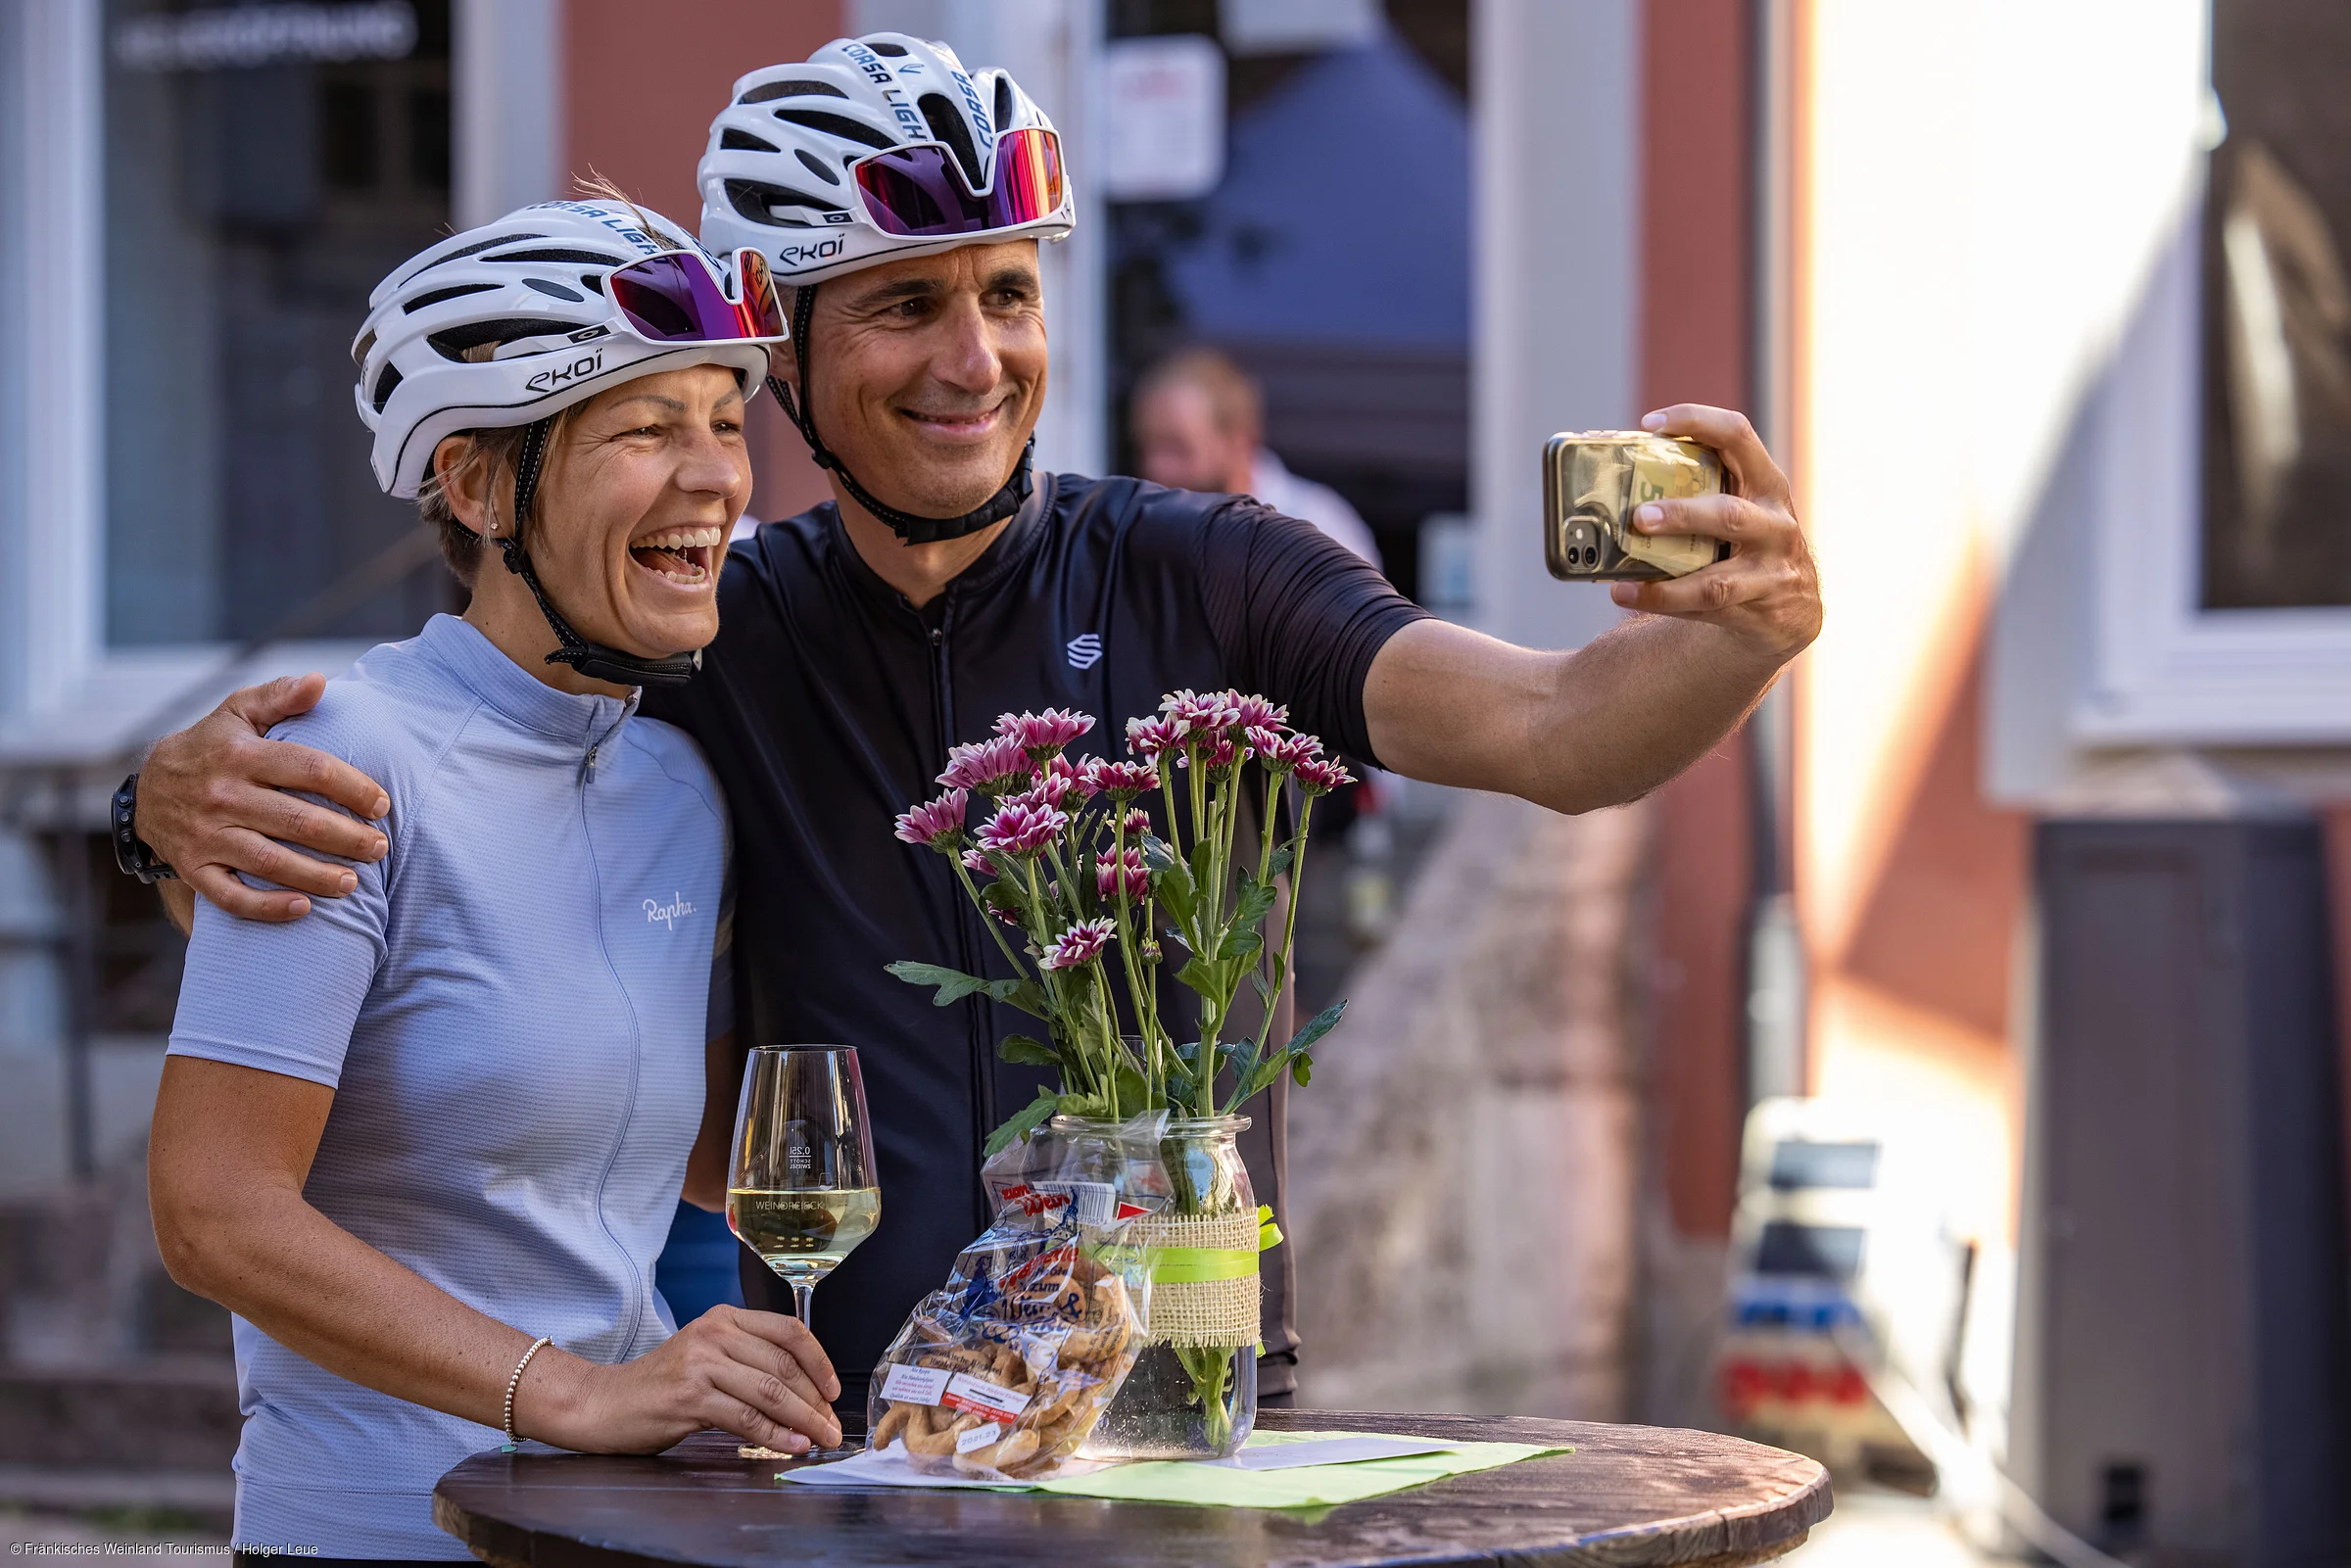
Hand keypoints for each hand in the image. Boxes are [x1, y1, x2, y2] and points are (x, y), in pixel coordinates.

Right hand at [138, 675, 390, 921]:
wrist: (146, 788)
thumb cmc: (213, 746)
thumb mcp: (239, 712)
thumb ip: (280, 696)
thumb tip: (319, 682)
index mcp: (241, 755)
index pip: (309, 769)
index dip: (352, 787)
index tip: (381, 804)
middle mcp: (222, 795)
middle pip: (298, 821)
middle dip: (347, 838)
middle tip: (380, 848)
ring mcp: (205, 835)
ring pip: (270, 862)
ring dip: (317, 876)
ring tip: (354, 883)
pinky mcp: (193, 867)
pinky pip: (230, 896)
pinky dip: (267, 907)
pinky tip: (303, 908)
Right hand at [523, 1306, 843, 1454]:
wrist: (603, 1403)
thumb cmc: (660, 1385)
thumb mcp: (708, 1357)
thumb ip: (749, 1361)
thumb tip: (805, 1390)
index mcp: (724, 1317)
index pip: (788, 1331)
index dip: (819, 1361)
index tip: (834, 1389)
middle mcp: (715, 1333)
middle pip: (784, 1365)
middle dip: (815, 1400)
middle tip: (833, 1426)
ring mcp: (702, 1363)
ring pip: (770, 1391)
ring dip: (803, 1419)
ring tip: (821, 1439)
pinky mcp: (690, 1396)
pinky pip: (746, 1417)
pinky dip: (775, 1434)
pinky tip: (792, 1444)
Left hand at [1608, 405, 1820, 661]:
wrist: (1794, 607)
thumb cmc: (1748, 543)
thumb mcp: (1741, 507)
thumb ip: (1699, 491)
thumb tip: (1615, 483)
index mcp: (1767, 483)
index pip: (1738, 436)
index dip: (1696, 421)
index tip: (1650, 423)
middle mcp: (1776, 524)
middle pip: (1728, 516)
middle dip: (1682, 516)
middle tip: (1638, 516)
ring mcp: (1771, 572)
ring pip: (1718, 582)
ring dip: (1668, 582)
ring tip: (1619, 583)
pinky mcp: (1758, 611)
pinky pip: (1706, 610)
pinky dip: (1664, 603)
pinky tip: (1629, 597)